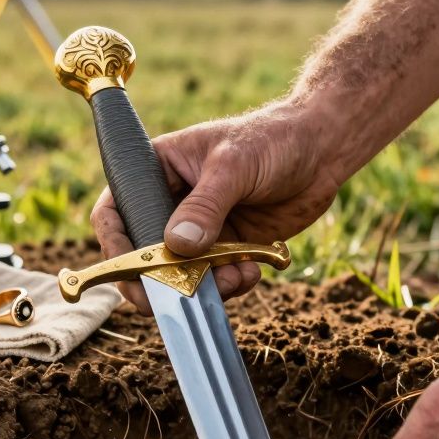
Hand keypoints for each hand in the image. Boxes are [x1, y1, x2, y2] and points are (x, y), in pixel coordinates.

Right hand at [91, 101, 345, 313]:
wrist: (322, 152)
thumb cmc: (272, 139)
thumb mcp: (234, 167)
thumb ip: (205, 207)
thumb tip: (176, 246)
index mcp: (157, 170)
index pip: (116, 211)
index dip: (116, 246)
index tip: (132, 273)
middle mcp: (171, 202)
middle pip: (144, 253)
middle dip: (160, 279)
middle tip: (173, 298)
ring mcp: (198, 228)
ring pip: (181, 273)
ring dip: (203, 286)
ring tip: (234, 276)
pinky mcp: (226, 247)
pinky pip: (215, 279)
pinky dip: (230, 284)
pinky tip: (251, 270)